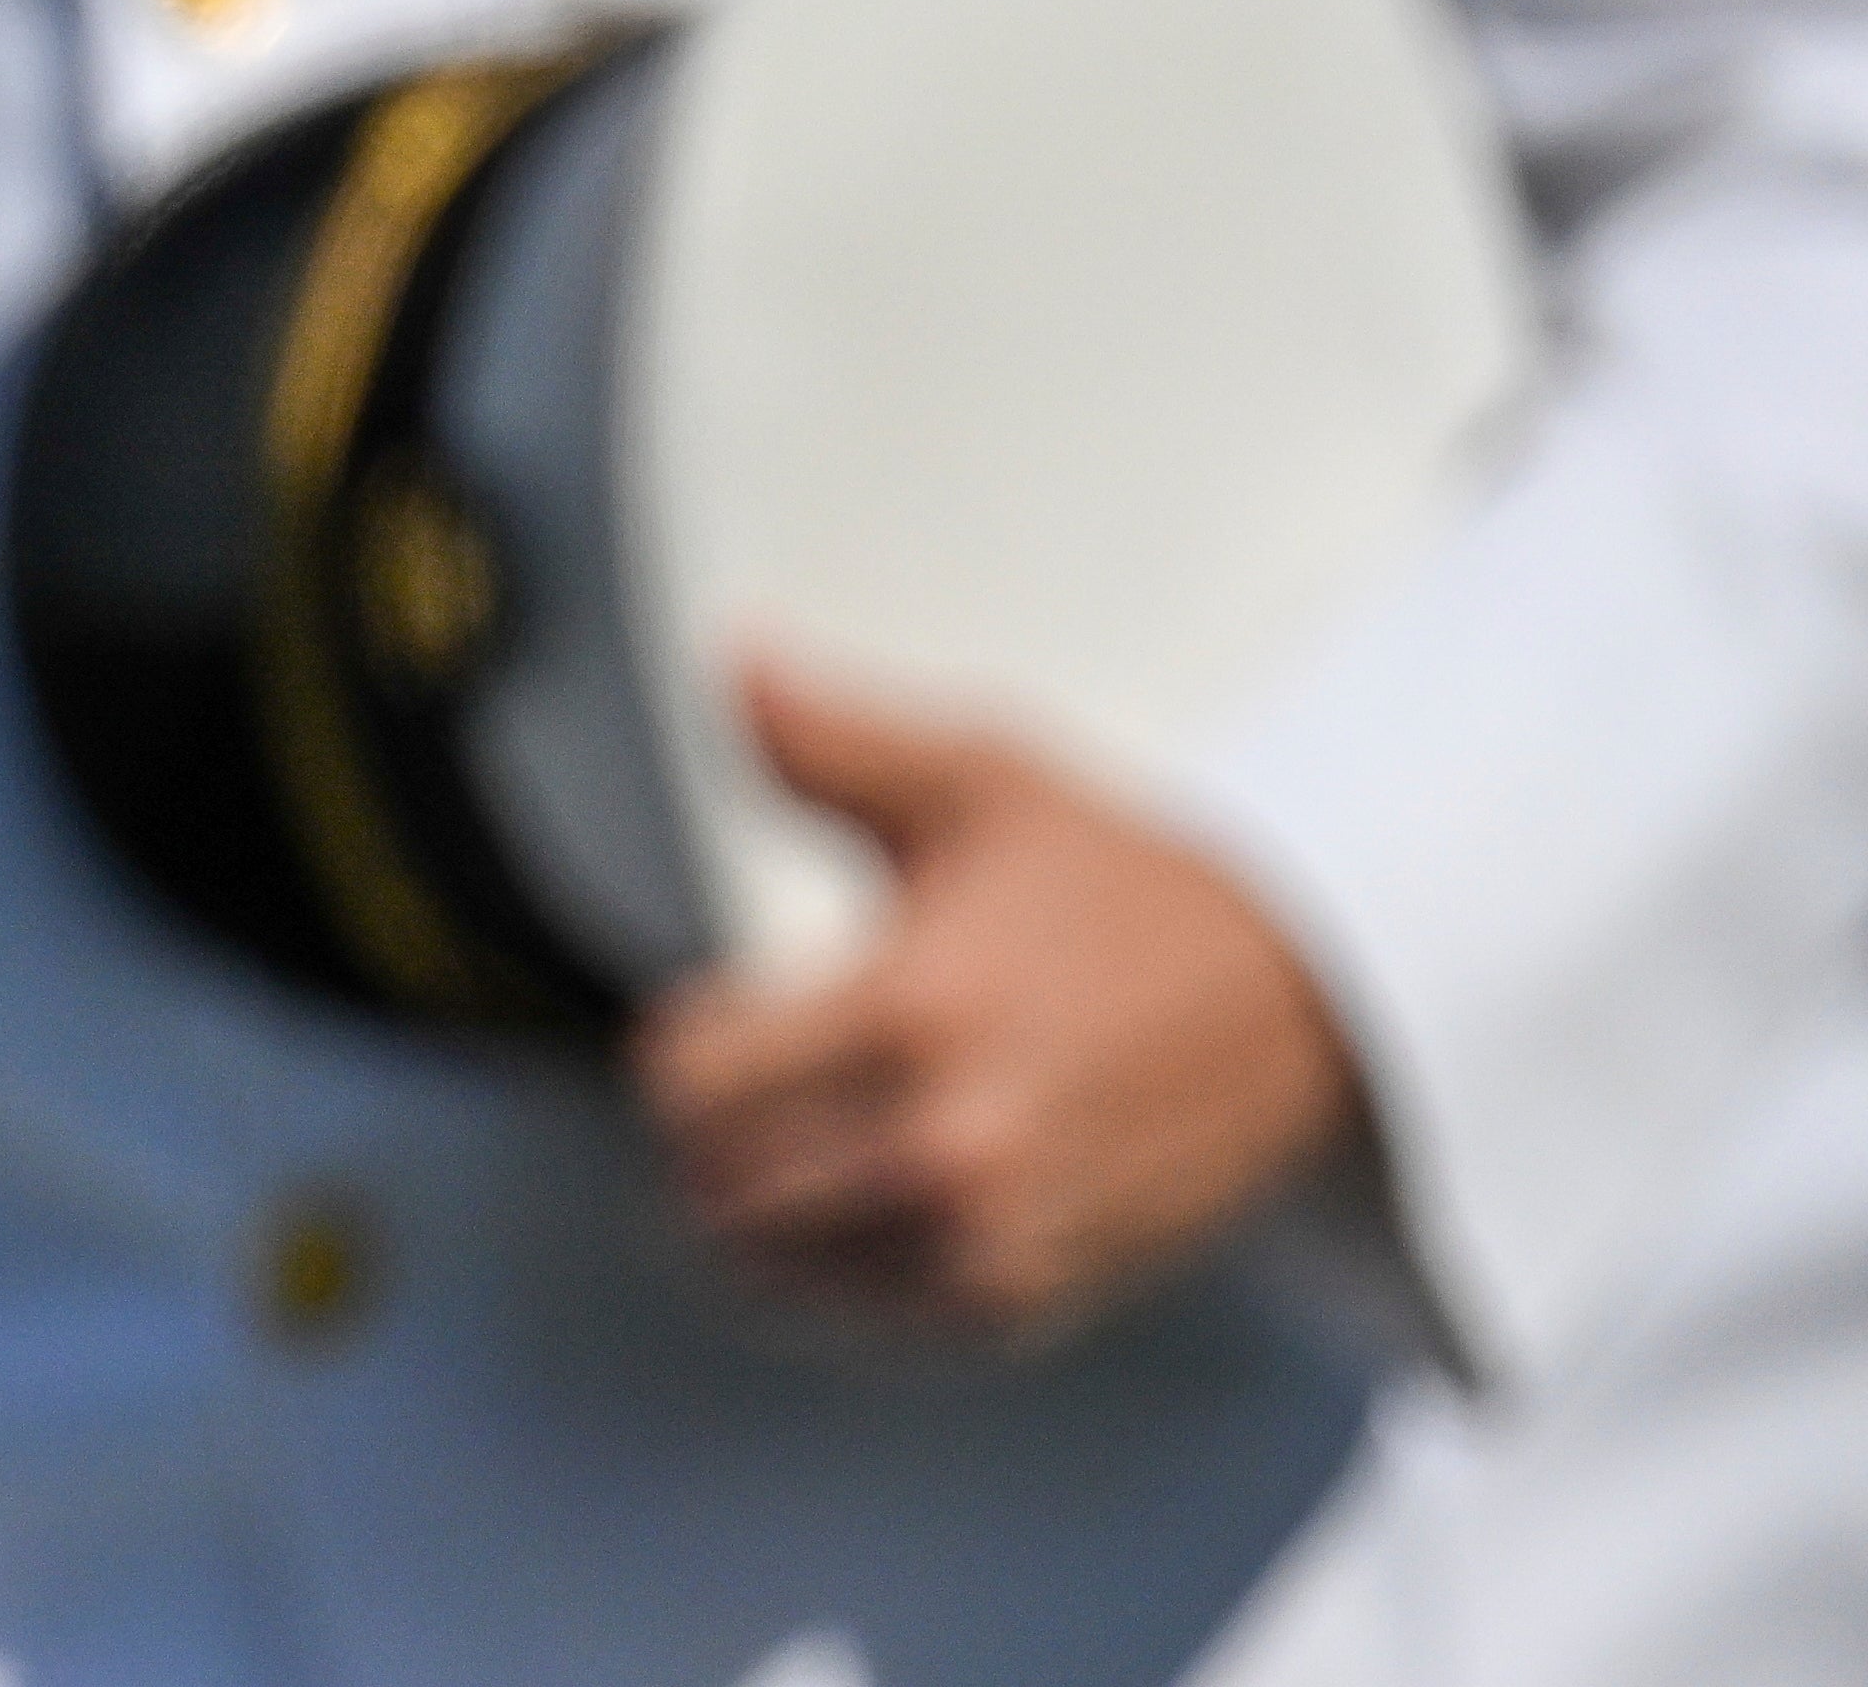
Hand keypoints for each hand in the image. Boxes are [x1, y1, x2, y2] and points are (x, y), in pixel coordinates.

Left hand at [636, 662, 1367, 1340]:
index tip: (713, 1018)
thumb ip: (830, 736)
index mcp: (911, 1012)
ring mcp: (992, 1239)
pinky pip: (869, 1324)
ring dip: (756, 1216)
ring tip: (788, 1149)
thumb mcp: (982, 780)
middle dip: (704, 1135)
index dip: (677, 1048)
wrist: (1308, 1009)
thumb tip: (731, 663)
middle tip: (740, 1087)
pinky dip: (834, 1278)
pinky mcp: (1034, 1301)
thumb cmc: (1140, 893)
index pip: (688, 1084)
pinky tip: (856, 1206)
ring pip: (778, 1274)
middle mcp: (947, 1145)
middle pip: (716, 1189)